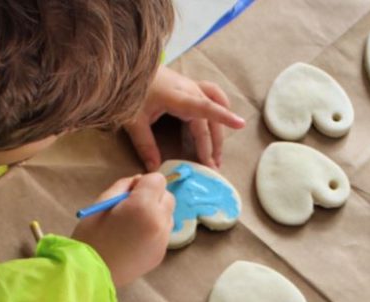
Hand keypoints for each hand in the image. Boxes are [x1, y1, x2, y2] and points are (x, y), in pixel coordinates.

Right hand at [71, 174, 174, 286]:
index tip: (130, 193)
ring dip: (155, 214)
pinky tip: (134, 240)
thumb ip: (124, 186)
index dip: (144, 184)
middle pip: (167, 197)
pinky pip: (163, 234)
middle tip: (132, 208)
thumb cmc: (91, 235)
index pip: (158, 180)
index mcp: (143, 206)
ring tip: (133, 225)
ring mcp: (163, 240)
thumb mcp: (102, 202)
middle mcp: (159, 222)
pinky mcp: (161, 254)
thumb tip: (139, 182)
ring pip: (168, 216)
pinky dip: (153, 231)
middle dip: (153, 197)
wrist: (91, 273)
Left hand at [125, 66, 244, 171]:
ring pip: (214, 109)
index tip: (240, 124)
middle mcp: (190, 90)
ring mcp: (191, 86)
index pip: (204, 109)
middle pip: (208, 120)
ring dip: (218, 132)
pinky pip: (212, 95)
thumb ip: (145, 144)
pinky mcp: (190, 85)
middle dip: (213, 145)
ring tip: (216, 154)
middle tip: (213, 168)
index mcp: (177, 97)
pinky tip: (220, 119)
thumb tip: (154, 168)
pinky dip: (219, 108)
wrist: (129, 65)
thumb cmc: (130, 90)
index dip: (222, 117)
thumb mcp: (133, 120)